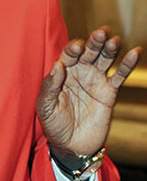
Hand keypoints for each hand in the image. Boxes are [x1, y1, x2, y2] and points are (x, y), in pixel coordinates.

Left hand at [36, 27, 141, 159]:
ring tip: (114, 40)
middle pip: (89, 52)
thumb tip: (57, 65)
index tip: (77, 46)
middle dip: (94, 42)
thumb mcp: (45, 106)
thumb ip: (50, 86)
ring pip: (104, 59)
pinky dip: (127, 64)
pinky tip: (135, 53)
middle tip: (100, 33)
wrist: (71, 147)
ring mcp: (95, 80)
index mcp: (62, 72)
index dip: (73, 49)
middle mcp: (79, 72)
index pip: (69, 54)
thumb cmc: (54, 125)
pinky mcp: (109, 93)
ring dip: (110, 49)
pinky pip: (120, 76)